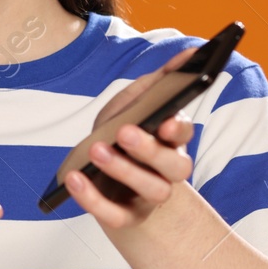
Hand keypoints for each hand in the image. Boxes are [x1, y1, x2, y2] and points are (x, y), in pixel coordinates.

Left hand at [66, 45, 197, 229]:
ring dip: (124, 171)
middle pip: (174, 166)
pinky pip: (115, 215)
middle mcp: (168, 171)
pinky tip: (75, 180)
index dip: (180, 128)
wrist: (106, 178)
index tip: (167, 119)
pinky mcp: (126, 217)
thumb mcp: (136, 103)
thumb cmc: (123, 133)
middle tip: (123, 132)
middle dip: (150, 149)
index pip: (185, 133)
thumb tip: (192, 51)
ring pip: (151, 190)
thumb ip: (162, 78)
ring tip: (97, 151)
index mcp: (173, 139)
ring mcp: (148, 197)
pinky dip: (93, 199)